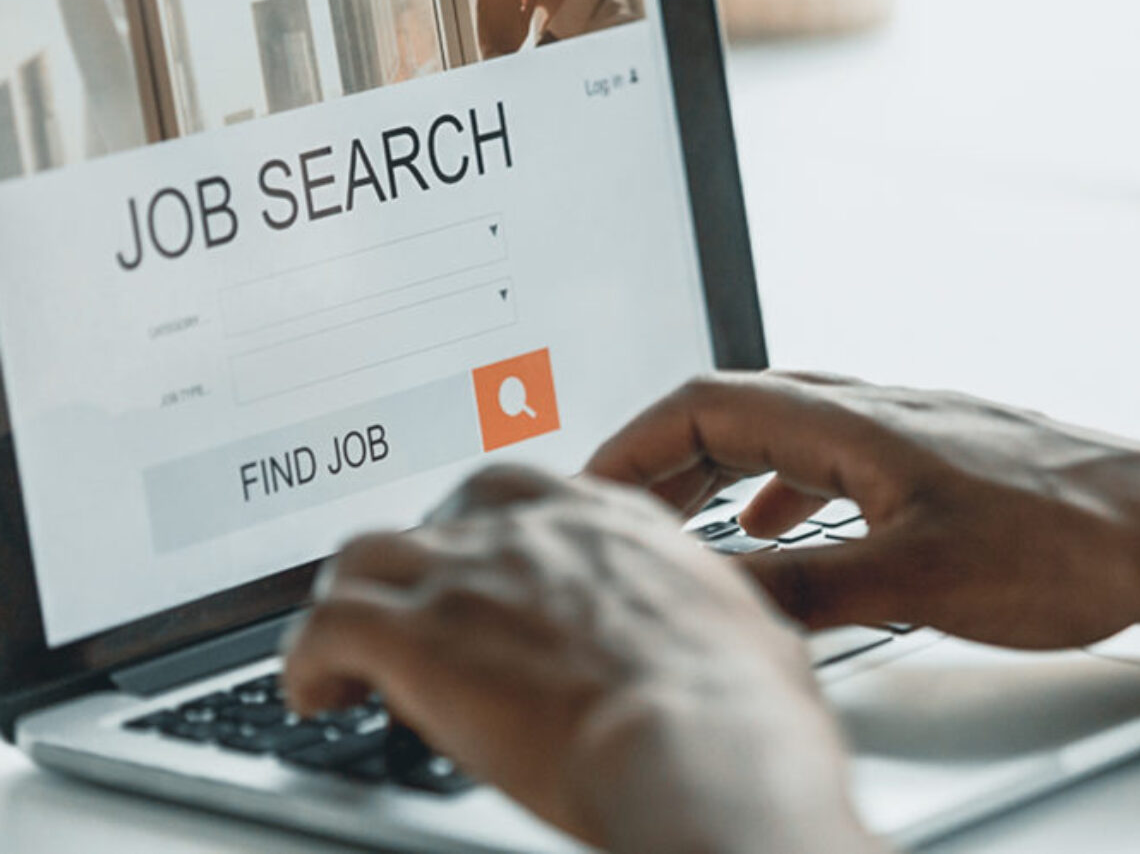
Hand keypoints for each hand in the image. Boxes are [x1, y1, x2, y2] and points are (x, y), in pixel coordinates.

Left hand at [283, 465, 878, 853]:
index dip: (483, 524)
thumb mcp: (730, 624)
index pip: (515, 487)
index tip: (476, 561)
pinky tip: (315, 692)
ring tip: (346, 644)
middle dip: (422, 558)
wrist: (705, 744)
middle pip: (435, 513)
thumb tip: (690, 631)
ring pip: (365, 554)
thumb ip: (685, 609)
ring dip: (352, 597)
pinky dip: (306, 658)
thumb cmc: (741, 705)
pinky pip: (326, 626)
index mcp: (602, 520)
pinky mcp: (419, 638)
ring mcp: (469, 576)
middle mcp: (529, 530)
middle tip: (418, 607)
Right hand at [586, 372, 1139, 648]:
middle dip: (661, 457)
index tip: (595, 483)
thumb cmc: (1063, 536)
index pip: (704, 405)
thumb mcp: (917, 579)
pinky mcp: (916, 458)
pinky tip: (777, 522)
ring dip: (711, 468)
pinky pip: (816, 455)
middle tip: (618, 508)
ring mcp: (890, 430)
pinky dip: (772, 484)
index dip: (637, 443)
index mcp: (845, 422)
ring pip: (770, 429)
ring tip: (677, 516)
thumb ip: (808, 587)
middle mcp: (860, 411)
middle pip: (727, 409)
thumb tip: (718, 597)